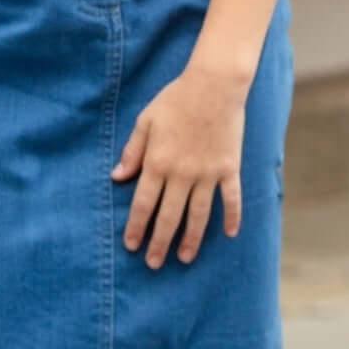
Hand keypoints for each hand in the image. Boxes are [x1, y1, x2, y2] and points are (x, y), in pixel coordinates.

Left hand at [111, 64, 245, 267]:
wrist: (214, 85)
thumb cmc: (175, 99)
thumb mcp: (145, 121)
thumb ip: (132, 151)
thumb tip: (117, 177)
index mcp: (158, 162)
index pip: (143, 204)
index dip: (136, 227)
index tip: (130, 245)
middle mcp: (182, 173)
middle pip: (169, 216)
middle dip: (159, 242)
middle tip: (153, 263)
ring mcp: (208, 173)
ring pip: (198, 215)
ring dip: (191, 239)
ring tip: (183, 258)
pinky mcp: (229, 168)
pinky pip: (231, 199)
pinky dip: (232, 217)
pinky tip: (230, 234)